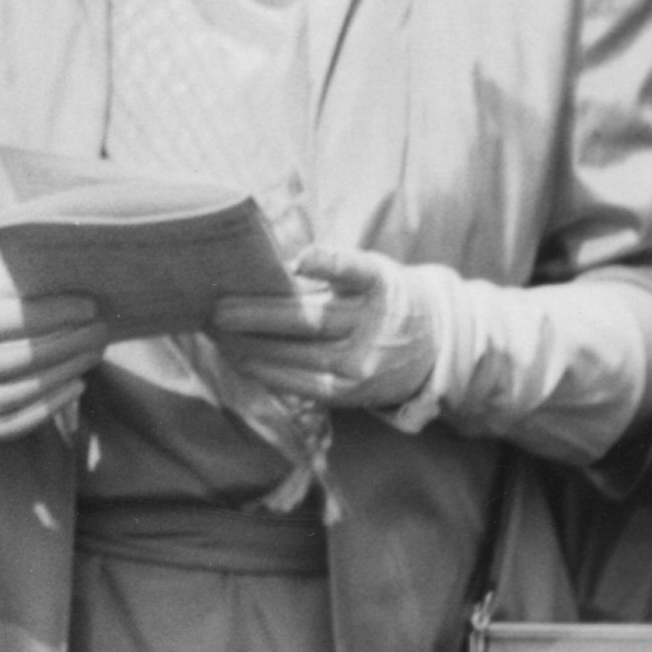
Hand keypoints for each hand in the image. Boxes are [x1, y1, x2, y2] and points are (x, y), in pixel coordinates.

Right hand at [0, 258, 109, 443]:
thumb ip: (1, 284)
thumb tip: (55, 280)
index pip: (7, 320)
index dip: (51, 313)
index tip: (88, 303)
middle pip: (20, 358)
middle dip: (69, 341)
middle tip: (102, 326)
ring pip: (20, 393)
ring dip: (65, 371)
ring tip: (94, 351)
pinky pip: (11, 424)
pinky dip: (47, 408)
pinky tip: (75, 385)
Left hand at [211, 244, 436, 410]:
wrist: (434, 344)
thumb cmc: (385, 297)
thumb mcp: (372, 271)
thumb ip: (331, 268)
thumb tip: (270, 266)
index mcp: (379, 283)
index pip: (354, 269)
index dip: (328, 264)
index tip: (299, 260)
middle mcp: (374, 324)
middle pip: (310, 318)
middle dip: (258, 314)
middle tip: (217, 308)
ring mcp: (364, 362)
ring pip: (300, 354)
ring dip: (253, 346)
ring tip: (218, 335)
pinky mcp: (353, 392)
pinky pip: (304, 384)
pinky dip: (270, 372)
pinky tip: (242, 361)